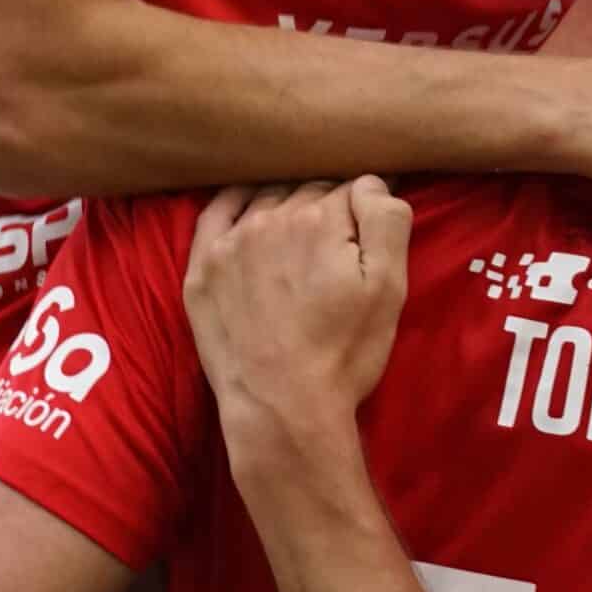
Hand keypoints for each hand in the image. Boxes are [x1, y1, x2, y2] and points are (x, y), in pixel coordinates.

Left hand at [185, 179, 412, 452]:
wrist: (281, 408)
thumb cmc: (344, 352)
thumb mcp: (389, 288)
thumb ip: (386, 221)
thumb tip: (370, 182)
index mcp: (321, 219)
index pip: (353, 189)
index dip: (367, 207)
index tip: (373, 225)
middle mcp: (271, 219)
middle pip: (309, 191)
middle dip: (330, 206)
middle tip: (341, 240)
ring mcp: (231, 242)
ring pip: (268, 198)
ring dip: (288, 205)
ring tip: (302, 232)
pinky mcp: (202, 268)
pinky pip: (217, 213)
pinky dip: (235, 201)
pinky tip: (248, 205)